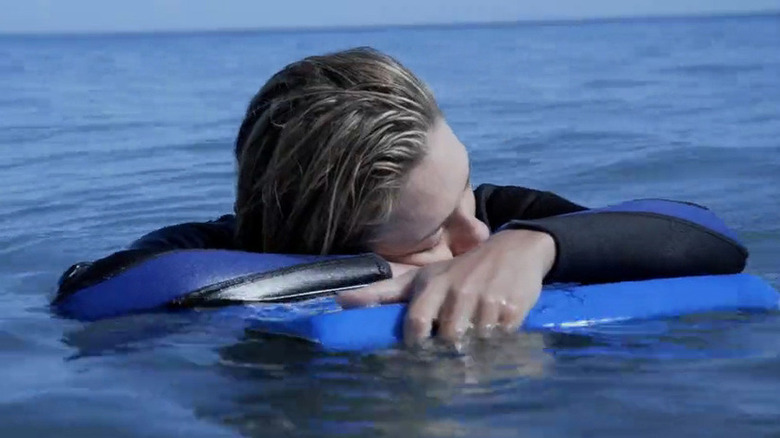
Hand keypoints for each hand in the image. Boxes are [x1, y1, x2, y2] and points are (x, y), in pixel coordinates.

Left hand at [338, 229, 555, 344]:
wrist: (514, 250)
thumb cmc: (459, 270)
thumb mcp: (422, 277)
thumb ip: (383, 293)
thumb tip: (340, 302)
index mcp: (433, 286)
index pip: (416, 322)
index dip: (414, 344)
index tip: (417, 355)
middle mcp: (459, 292)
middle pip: (447, 339)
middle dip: (446, 355)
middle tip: (445, 367)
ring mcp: (487, 301)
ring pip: (475, 343)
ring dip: (472, 354)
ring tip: (470, 359)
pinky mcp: (514, 309)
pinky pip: (502, 340)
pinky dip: (498, 348)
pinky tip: (494, 346)